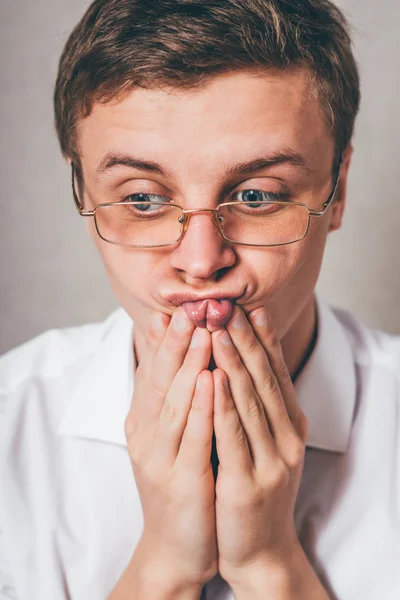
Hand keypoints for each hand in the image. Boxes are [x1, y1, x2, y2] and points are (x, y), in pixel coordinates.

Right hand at [124, 307, 217, 587]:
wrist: (177, 545)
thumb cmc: (180, 481)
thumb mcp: (171, 437)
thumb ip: (175, 398)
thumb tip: (182, 357)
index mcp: (144, 422)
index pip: (152, 372)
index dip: (163, 339)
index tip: (175, 306)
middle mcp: (146, 436)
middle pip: (159, 380)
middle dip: (174, 341)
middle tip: (187, 307)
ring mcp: (160, 459)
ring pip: (173, 404)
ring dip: (188, 365)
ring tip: (202, 332)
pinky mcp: (179, 482)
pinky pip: (191, 439)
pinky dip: (199, 408)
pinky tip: (209, 382)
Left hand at [210, 305, 308, 585]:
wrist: (261, 549)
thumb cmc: (254, 488)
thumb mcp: (262, 442)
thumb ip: (255, 406)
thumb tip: (239, 365)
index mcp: (290, 425)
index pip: (275, 373)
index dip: (263, 340)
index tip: (249, 308)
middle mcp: (286, 438)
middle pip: (264, 380)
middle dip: (245, 341)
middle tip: (230, 307)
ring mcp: (271, 461)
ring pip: (250, 402)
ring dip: (233, 363)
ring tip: (218, 330)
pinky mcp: (249, 483)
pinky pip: (234, 437)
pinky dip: (224, 405)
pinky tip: (213, 379)